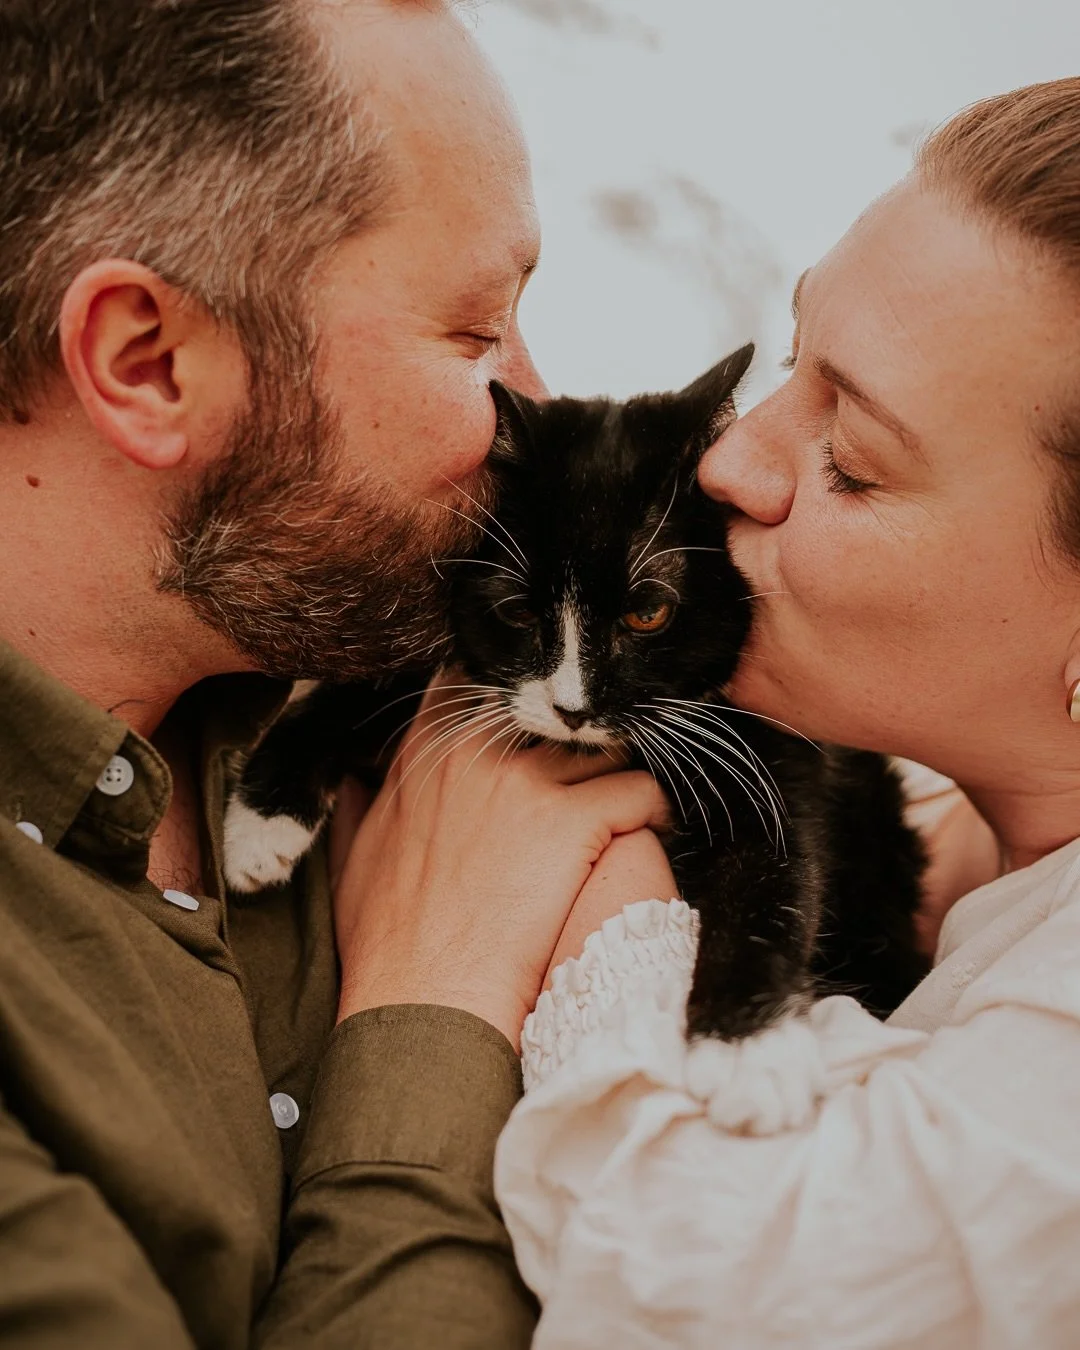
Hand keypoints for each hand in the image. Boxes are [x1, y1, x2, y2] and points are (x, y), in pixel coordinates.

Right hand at [332, 675, 669, 1047]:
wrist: (423, 1003)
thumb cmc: (387, 945)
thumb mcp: (353, 863)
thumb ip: (361, 808)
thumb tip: (355, 782)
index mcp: (426, 754)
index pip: (478, 683)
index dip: (518, 701)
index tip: (540, 727)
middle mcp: (476, 751)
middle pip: (553, 710)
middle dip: (579, 736)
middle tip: (600, 768)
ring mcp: (527, 782)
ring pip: (604, 745)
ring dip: (622, 773)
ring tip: (635, 805)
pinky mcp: (575, 820)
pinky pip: (643, 789)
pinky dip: (658, 808)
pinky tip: (656, 829)